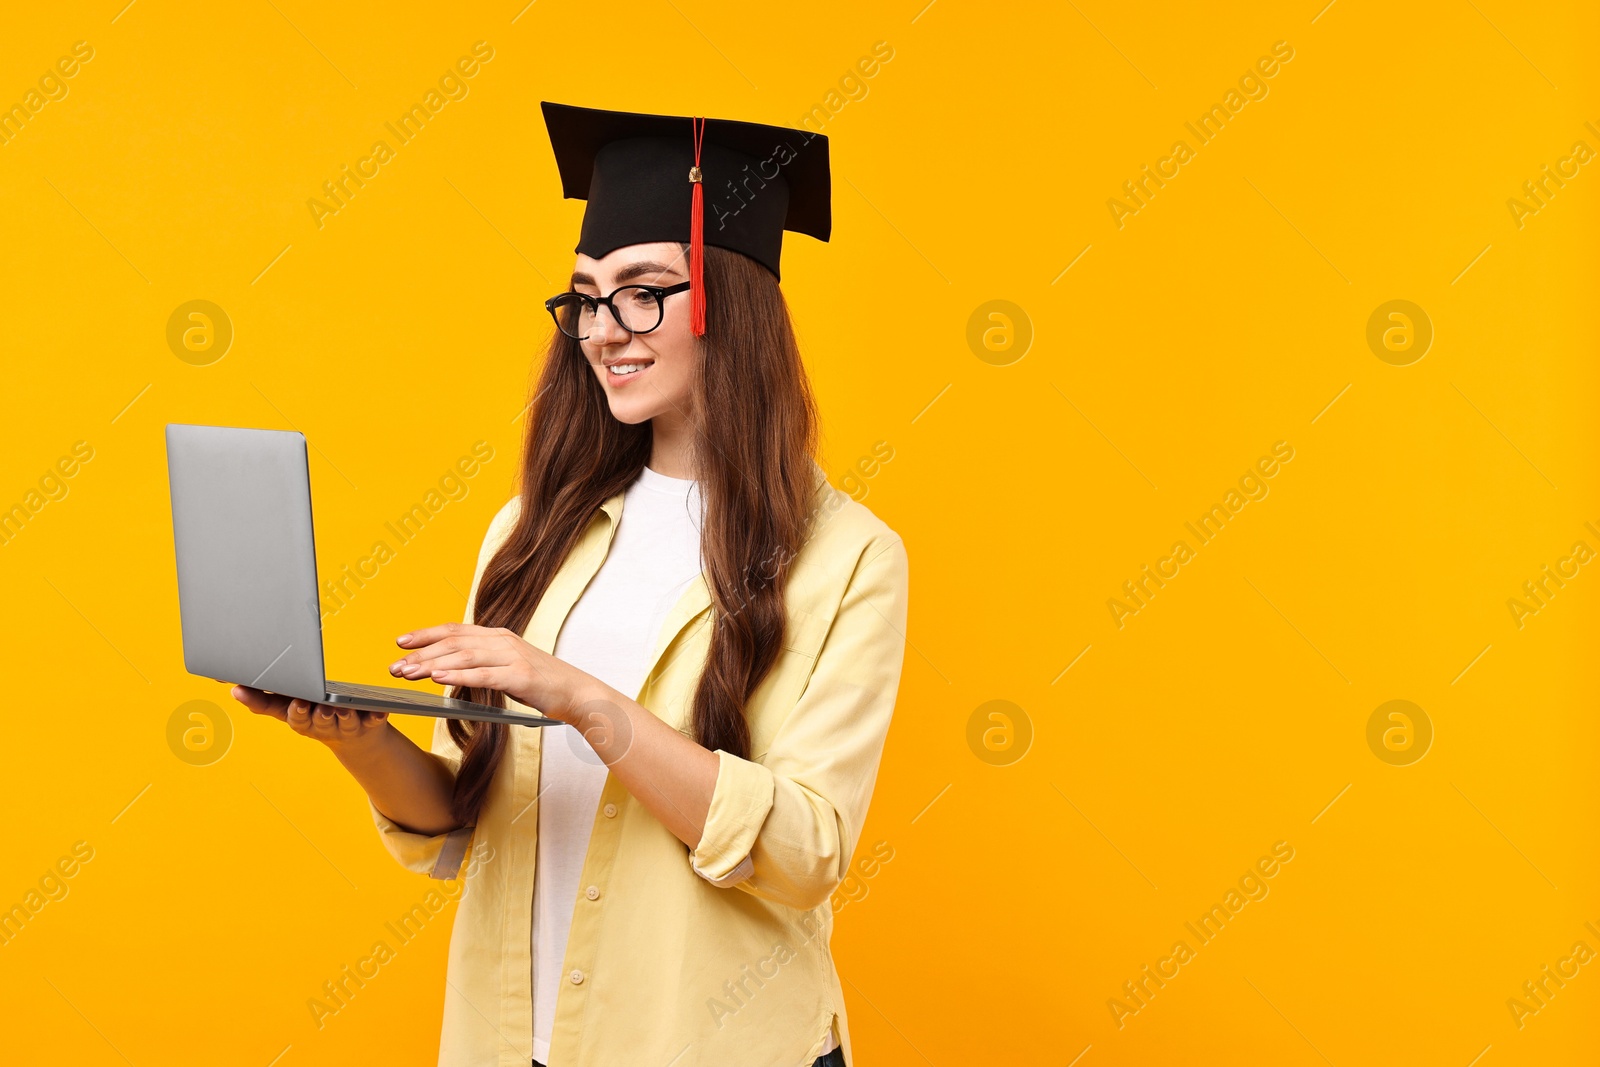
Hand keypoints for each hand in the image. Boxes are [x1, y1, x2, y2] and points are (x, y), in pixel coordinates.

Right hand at [231, 685, 391, 753]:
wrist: (355, 739)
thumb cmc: (314, 714)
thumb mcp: (288, 707)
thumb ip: (262, 697)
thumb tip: (231, 688)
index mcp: (301, 719)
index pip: (291, 717)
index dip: (290, 711)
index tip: (293, 703)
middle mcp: (322, 726)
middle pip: (315, 722)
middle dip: (311, 714)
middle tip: (310, 705)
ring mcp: (345, 726)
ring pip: (342, 723)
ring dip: (340, 716)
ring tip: (338, 709)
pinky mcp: (369, 724)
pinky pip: (373, 721)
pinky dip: (375, 717)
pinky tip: (378, 712)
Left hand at [390, 623, 595, 721]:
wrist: (577, 693)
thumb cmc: (542, 684)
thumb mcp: (507, 668)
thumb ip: (481, 664)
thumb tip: (448, 669)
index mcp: (498, 636)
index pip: (455, 630)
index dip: (426, 634)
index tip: (400, 642)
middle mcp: (502, 640)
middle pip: (453, 641)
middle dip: (421, 653)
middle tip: (395, 666)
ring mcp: (512, 656)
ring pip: (463, 656)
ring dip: (432, 664)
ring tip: (409, 673)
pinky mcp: (520, 675)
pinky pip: (483, 674)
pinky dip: (458, 675)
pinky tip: (438, 679)